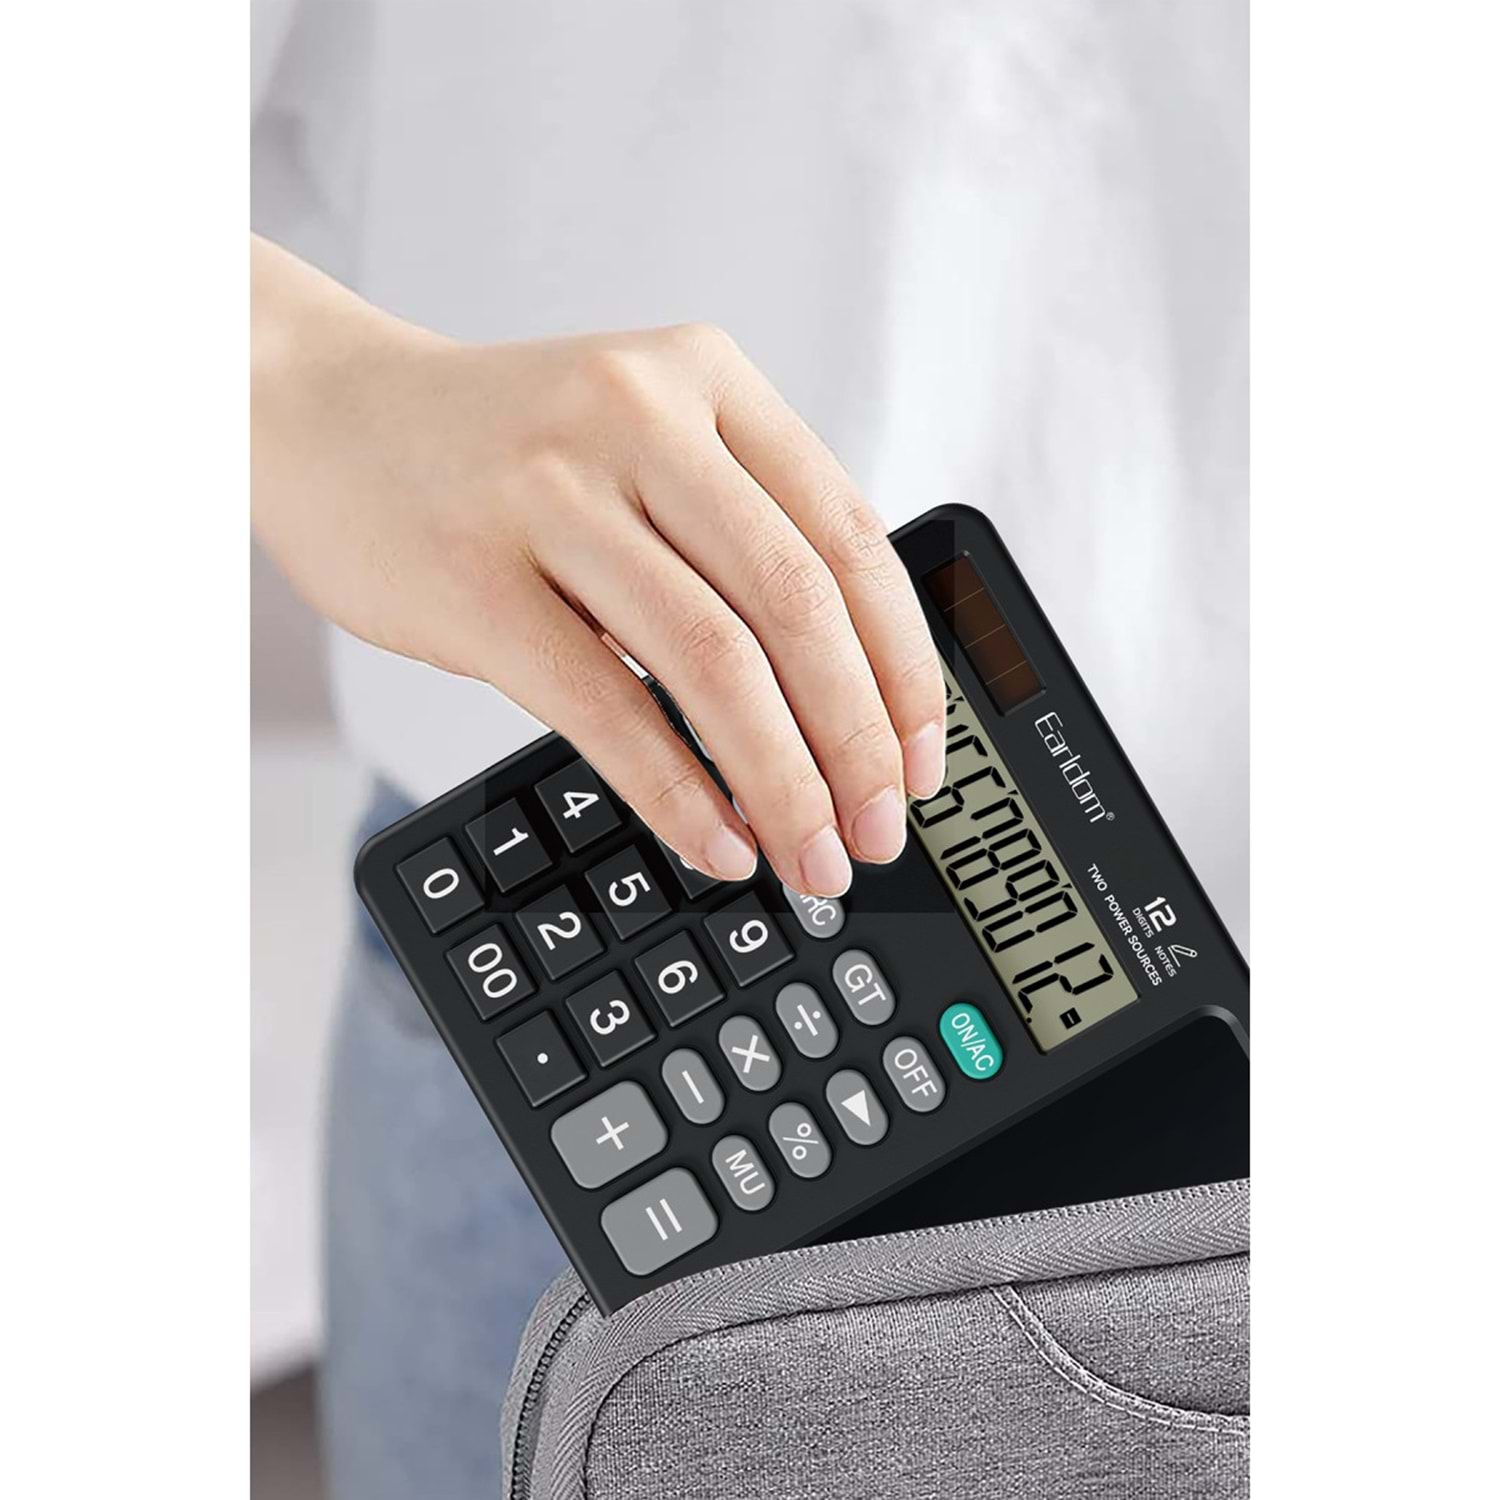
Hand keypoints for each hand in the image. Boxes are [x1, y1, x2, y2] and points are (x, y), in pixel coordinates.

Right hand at [252, 238, 944, 895]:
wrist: (321, 412)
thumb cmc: (496, 448)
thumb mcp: (638, 435)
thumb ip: (734, 525)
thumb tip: (840, 694)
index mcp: (705, 379)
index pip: (850, 537)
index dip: (903, 667)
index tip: (921, 761)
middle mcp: (639, 416)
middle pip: (797, 603)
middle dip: (856, 742)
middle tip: (876, 833)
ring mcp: (551, 493)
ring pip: (713, 660)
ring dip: (781, 782)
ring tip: (808, 854)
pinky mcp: (474, 579)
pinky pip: (604, 705)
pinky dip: (677, 790)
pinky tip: (714, 841)